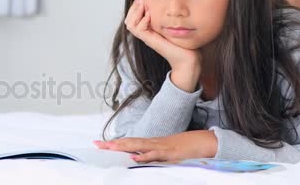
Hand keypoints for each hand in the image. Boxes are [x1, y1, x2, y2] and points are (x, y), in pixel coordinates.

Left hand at [93, 130, 217, 162]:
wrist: (203, 141)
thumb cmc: (184, 147)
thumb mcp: (166, 152)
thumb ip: (153, 155)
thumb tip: (140, 158)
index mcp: (151, 143)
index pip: (129, 142)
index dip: (114, 143)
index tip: (99, 144)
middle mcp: (153, 143)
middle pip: (129, 142)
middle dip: (112, 144)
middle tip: (96, 144)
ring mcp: (161, 146)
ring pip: (138, 146)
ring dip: (123, 146)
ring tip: (109, 147)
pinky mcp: (169, 153)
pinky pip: (155, 154)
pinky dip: (144, 156)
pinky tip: (134, 158)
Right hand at [124, 0, 201, 91]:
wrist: (188, 58)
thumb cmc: (184, 42)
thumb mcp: (174, 25)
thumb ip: (169, 16)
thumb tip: (170, 1)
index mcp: (150, 29)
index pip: (134, 16)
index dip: (136, 5)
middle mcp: (146, 34)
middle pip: (129, 19)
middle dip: (133, 6)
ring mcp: (147, 38)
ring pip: (130, 24)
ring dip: (135, 12)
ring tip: (143, 3)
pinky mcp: (150, 41)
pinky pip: (138, 30)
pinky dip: (142, 21)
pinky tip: (149, 14)